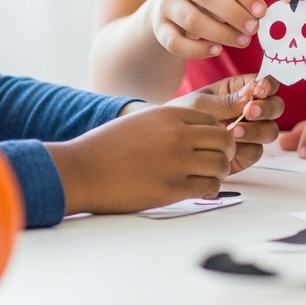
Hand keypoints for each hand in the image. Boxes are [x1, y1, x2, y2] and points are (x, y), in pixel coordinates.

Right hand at [46, 105, 234, 214]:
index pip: (213, 120)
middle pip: (224, 140)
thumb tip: (197, 134)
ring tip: (205, 176)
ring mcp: (176, 162)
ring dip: (218, 172)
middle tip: (215, 162)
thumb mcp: (141, 122)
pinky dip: (209, 190)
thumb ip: (170, 124)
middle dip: (225, 152)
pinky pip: (209, 187)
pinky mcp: (172, 188)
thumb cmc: (106, 148)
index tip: (211, 145)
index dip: (217, 134)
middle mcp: (177, 135)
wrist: (81, 170)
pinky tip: (196, 189)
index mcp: (170, 115)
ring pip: (221, 164)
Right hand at [149, 0, 265, 58]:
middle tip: (254, 29)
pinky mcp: (159, 26)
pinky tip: (217, 51)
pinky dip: (198, 49)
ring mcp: (166, 2)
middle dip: (234, 13)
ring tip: (243, 41)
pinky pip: (176, 42)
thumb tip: (262, 15)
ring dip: (221, 33)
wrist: (173, 7)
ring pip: (192, 20)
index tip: (262, 11)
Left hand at [167, 74, 283, 171]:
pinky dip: (246, 148)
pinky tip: (229, 146)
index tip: (259, 90)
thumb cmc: (182, 115)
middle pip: (276, 107)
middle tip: (250, 112)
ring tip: (233, 132)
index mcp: (240, 89)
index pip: (265, 83)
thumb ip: (225, 101)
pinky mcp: (245, 153)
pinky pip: (256, 151)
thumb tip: (250, 95)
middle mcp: (249, 110)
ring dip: (257, 131)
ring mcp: (250, 132)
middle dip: (267, 109)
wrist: (167, 144)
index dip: (269, 85)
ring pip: (270, 131)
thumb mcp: (199, 103)